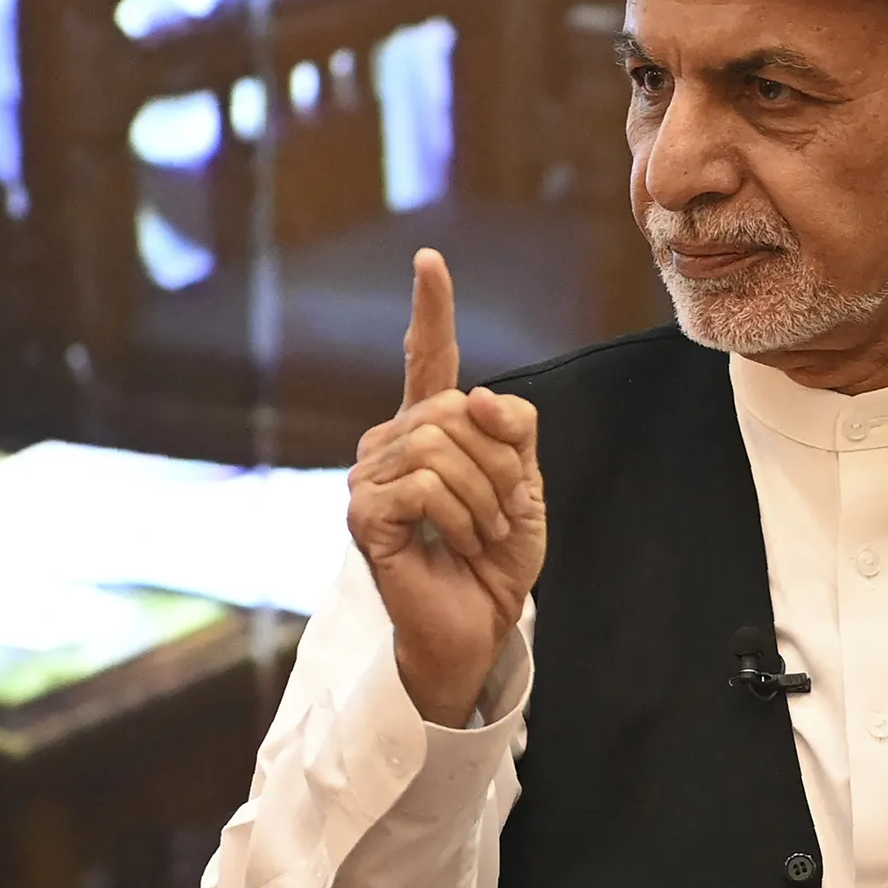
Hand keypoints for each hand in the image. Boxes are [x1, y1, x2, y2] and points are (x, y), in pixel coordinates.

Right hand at [347, 250, 545, 725]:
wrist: (477, 627)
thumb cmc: (495, 558)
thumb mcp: (524, 484)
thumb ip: (514, 430)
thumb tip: (479, 397)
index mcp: (428, 430)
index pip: (427, 359)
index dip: (431, 310)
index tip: (430, 260)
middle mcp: (389, 444)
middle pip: (457, 409)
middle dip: (501, 463)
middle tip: (502, 514)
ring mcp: (368, 477)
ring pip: (443, 444)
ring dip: (485, 496)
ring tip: (480, 535)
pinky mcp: (363, 513)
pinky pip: (427, 483)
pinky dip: (462, 516)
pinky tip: (457, 545)